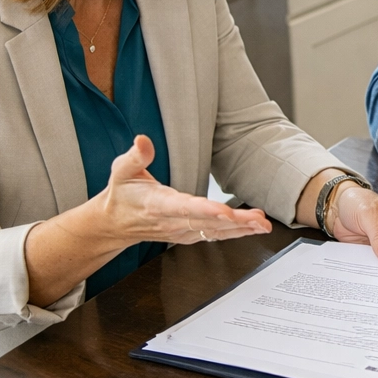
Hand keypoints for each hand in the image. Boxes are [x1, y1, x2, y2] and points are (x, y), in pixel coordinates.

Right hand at [95, 135, 274, 243]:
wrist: (114, 223)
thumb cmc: (122, 195)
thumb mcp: (121, 171)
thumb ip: (136, 156)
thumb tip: (143, 140)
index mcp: (157, 204)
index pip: (184, 208)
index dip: (205, 210)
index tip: (224, 211)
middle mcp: (172, 221)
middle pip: (207, 223)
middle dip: (235, 222)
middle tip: (258, 220)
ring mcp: (181, 231)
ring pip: (214, 232)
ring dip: (241, 229)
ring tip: (262, 225)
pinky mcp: (188, 235)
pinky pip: (214, 236)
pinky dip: (235, 233)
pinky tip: (253, 229)